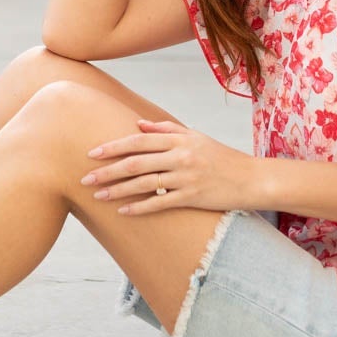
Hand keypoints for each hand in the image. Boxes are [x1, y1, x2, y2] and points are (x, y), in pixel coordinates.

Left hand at [79, 116, 256, 214]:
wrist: (251, 179)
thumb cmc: (221, 158)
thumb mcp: (196, 137)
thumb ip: (167, 130)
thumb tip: (138, 125)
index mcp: (180, 139)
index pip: (139, 140)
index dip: (113, 146)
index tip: (92, 153)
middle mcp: (181, 155)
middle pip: (136, 162)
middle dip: (108, 170)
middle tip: (85, 177)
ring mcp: (187, 177)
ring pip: (144, 183)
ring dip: (118, 190)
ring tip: (98, 196)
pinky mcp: (193, 197)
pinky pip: (161, 202)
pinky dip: (140, 207)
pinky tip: (123, 211)